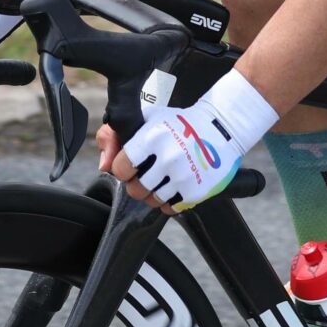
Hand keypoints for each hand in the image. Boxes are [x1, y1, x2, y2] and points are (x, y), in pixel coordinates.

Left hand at [102, 69, 278, 212]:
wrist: (221, 128)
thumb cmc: (179, 122)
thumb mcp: (147, 118)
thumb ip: (116, 136)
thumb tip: (105, 166)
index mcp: (152, 137)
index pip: (121, 168)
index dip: (123, 168)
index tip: (131, 164)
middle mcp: (168, 157)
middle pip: (135, 190)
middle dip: (137, 183)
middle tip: (147, 173)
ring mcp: (184, 176)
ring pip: (152, 201)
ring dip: (153, 193)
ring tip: (162, 178)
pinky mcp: (197, 190)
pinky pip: (171, 208)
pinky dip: (169, 201)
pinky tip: (175, 186)